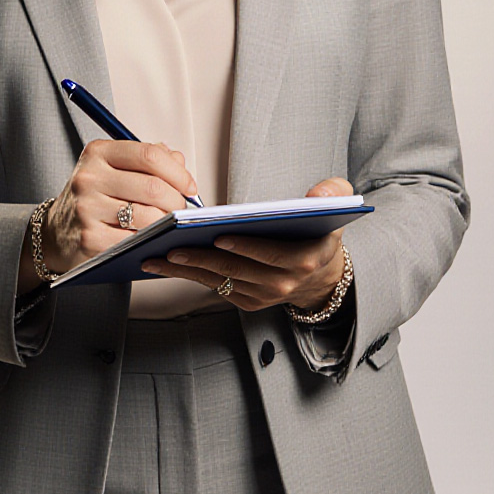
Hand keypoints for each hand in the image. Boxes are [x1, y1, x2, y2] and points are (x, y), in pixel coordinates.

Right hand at [18, 138, 197, 291]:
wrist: (57, 232)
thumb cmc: (95, 197)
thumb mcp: (114, 168)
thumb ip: (148, 160)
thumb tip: (179, 161)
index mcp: (97, 153)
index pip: (149, 155)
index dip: (178, 172)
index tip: (189, 186)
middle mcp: (89, 177)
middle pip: (153, 187)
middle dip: (177, 201)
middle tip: (181, 210)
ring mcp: (87, 209)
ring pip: (148, 216)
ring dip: (167, 224)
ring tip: (167, 225)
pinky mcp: (89, 238)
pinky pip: (135, 240)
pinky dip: (149, 241)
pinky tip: (148, 239)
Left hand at [139, 176, 353, 311]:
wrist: (320, 275)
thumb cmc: (319, 235)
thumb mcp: (336, 210)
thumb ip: (334, 193)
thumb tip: (320, 192)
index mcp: (304, 259)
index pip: (272, 256)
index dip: (246, 246)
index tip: (220, 235)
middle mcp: (283, 283)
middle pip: (237, 270)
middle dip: (202, 258)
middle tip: (173, 245)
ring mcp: (263, 295)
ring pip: (220, 280)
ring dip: (186, 270)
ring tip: (157, 256)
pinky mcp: (248, 301)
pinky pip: (214, 286)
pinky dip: (189, 275)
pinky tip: (167, 263)